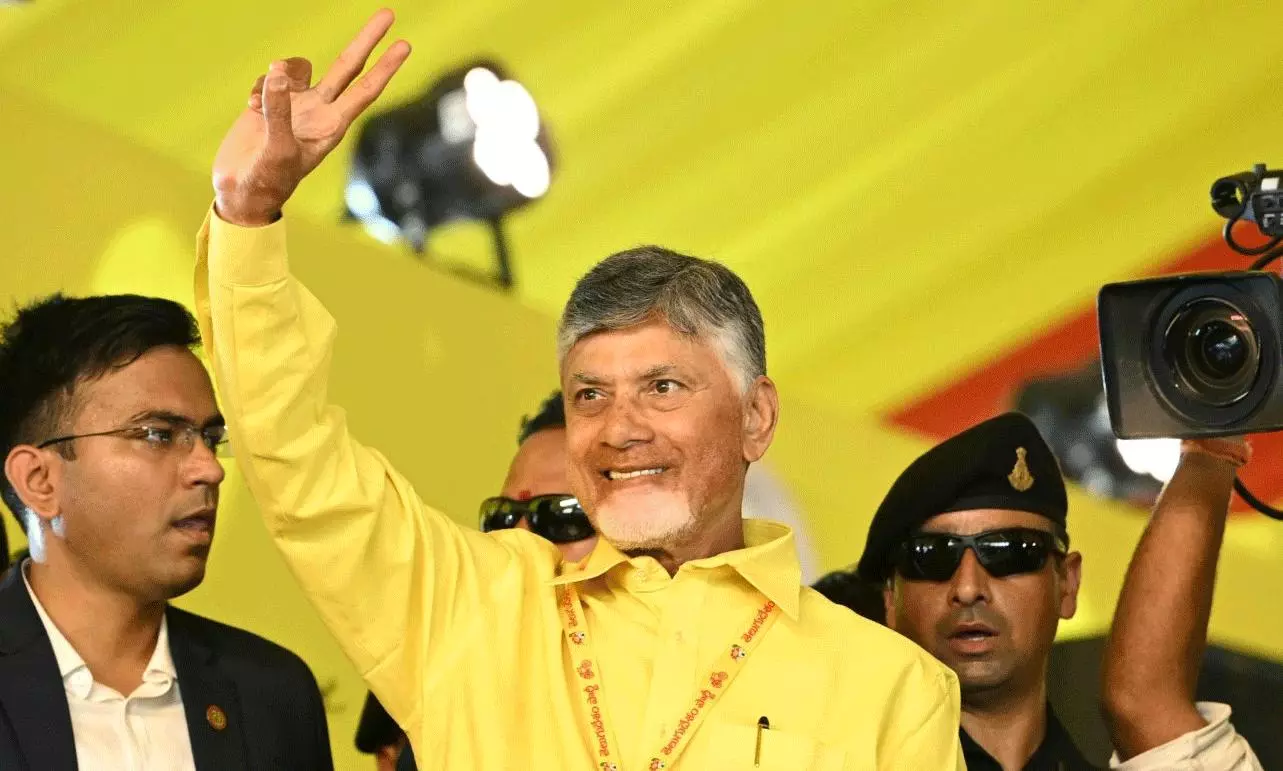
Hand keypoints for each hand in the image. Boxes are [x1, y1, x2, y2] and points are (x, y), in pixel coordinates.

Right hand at [211, 9, 411, 225]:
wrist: (240, 191)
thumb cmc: (268, 180)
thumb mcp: (277, 150)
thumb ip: (279, 111)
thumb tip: (279, 75)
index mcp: (332, 125)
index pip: (365, 90)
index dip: (385, 68)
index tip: (404, 44)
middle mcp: (319, 110)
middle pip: (348, 66)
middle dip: (367, 40)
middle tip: (389, 14)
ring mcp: (296, 104)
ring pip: (299, 67)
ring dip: (282, 70)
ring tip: (260, 102)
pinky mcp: (270, 100)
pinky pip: (269, 76)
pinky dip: (258, 86)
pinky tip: (248, 109)